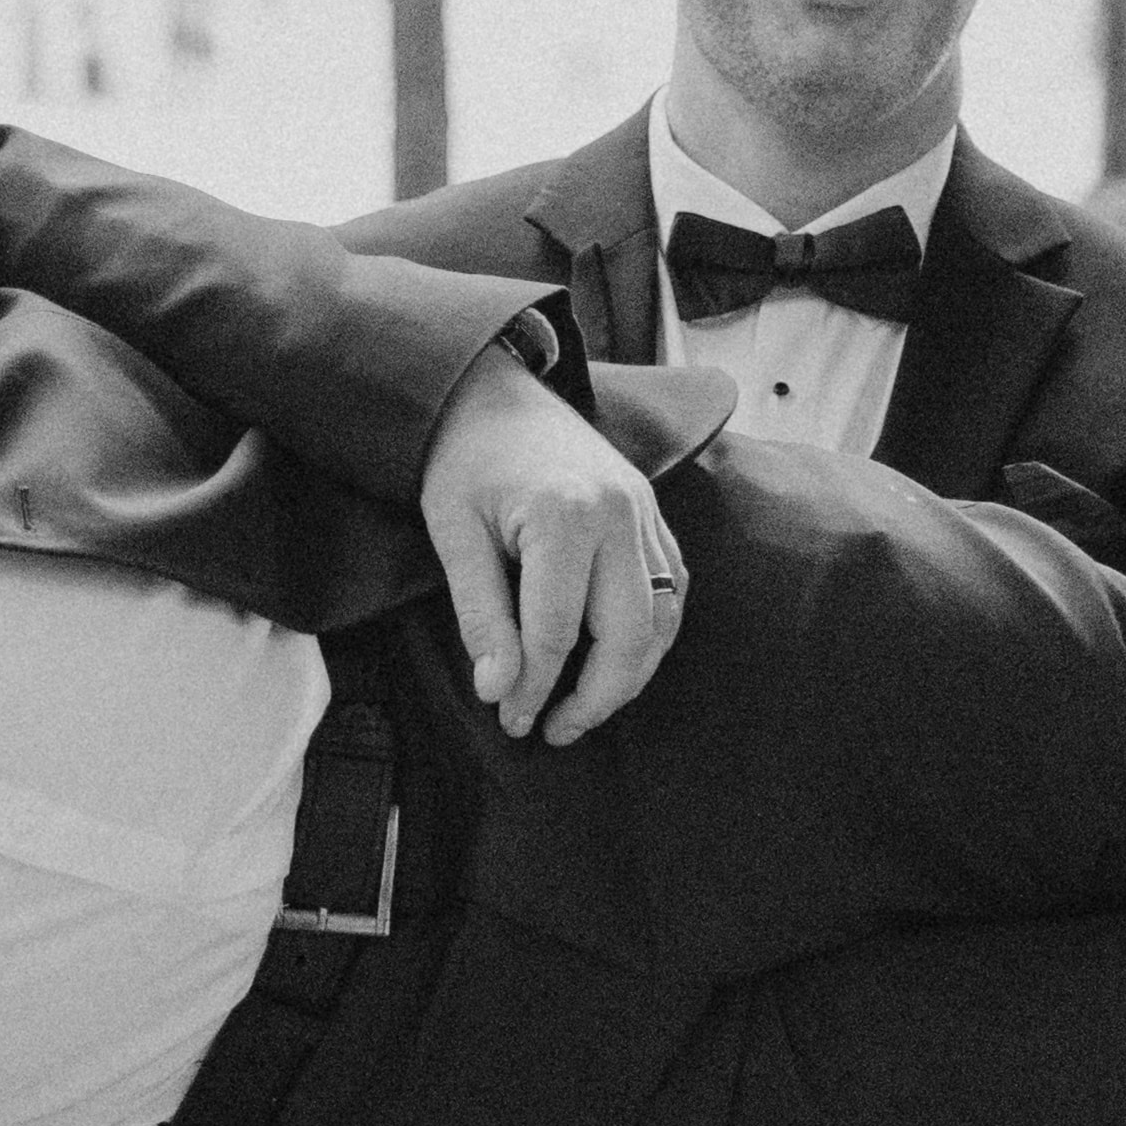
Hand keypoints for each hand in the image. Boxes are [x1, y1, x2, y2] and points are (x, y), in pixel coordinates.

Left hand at [420, 352, 687, 743]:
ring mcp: (646, 514)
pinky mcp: (655, 515)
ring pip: (662, 620)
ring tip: (584, 709)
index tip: (509, 719)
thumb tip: (498, 689)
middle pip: (627, 636)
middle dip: (594, 698)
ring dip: (630, 676)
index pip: (556, 633)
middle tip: (552, 731)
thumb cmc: (465, 462)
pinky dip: (652, 635)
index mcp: (564, 516)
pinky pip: (672, 590)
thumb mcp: (453, 535)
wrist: (496, 394)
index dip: (533, 688)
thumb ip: (480, 614)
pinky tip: (615, 660)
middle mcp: (620, 515)